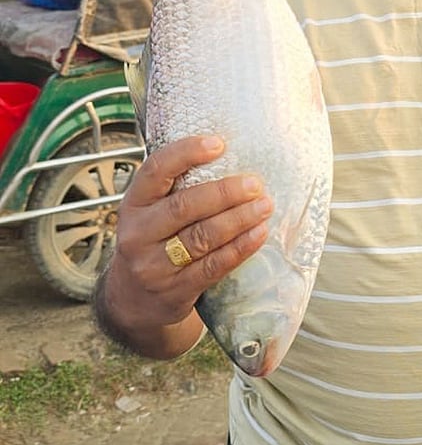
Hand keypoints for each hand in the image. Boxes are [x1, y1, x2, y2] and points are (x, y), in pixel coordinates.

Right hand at [101, 136, 272, 332]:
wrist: (132, 301)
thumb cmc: (154, 242)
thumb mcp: (151, 213)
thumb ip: (176, 189)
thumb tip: (228, 153)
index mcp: (133, 204)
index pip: (155, 171)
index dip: (185, 153)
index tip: (219, 143)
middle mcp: (138, 233)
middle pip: (184, 206)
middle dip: (224, 192)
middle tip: (255, 183)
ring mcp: (154, 265)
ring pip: (201, 237)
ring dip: (238, 219)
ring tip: (265, 206)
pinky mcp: (175, 290)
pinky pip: (213, 266)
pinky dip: (240, 248)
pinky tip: (259, 234)